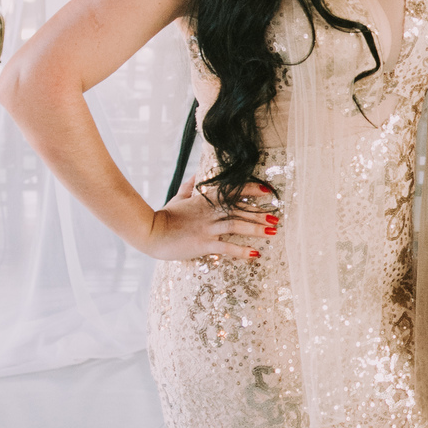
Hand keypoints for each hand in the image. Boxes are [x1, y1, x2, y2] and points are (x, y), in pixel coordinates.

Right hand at [146, 177, 277, 261]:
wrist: (150, 233)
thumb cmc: (165, 215)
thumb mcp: (179, 197)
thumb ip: (191, 186)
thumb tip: (198, 173)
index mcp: (205, 199)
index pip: (232, 190)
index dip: (251, 188)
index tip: (267, 189)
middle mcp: (209, 212)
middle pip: (239, 209)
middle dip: (259, 212)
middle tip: (277, 216)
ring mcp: (207, 228)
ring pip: (236, 225)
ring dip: (256, 228)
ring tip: (272, 231)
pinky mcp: (203, 244)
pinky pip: (226, 246)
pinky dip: (241, 250)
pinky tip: (255, 254)